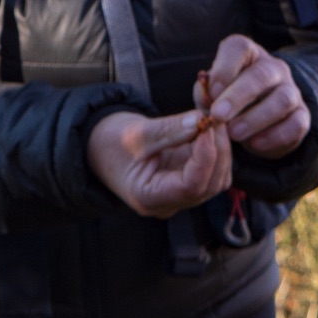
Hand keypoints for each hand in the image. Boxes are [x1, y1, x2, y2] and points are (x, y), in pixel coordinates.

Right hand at [87, 110, 231, 217]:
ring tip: (212, 116)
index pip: (191, 186)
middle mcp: (169, 202)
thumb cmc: (108, 143)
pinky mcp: (187, 178)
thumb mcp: (135, 133)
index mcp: (150, 198)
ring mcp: (180, 193)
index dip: (205, 156)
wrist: (97, 147)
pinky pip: (212, 166)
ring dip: (220, 146)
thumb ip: (169, 130)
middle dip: (218, 148)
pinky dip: (215, 145)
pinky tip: (209, 124)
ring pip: (217, 177)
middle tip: (216, 115)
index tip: (207, 125)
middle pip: (210, 184)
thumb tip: (202, 120)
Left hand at [199, 35, 311, 157]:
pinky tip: (255, 144)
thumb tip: (206, 99)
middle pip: (262, 74)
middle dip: (238, 96)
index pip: (239, 48)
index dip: (224, 68)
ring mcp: (291, 90)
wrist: (255, 123)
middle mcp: (273, 67)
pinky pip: (296, 124)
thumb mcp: (211, 96)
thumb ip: (205, 95)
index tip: (210, 92)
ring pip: (283, 99)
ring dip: (256, 118)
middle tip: (218, 115)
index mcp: (247, 54)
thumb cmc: (225, 101)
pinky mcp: (302, 115)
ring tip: (234, 134)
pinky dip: (275, 136)